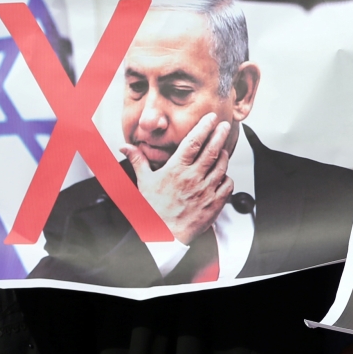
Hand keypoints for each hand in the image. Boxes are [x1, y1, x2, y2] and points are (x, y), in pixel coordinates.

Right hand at [120, 113, 233, 244]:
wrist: (163, 235)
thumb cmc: (153, 209)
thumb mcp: (143, 182)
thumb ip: (138, 161)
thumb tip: (125, 147)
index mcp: (176, 169)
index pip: (193, 142)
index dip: (204, 127)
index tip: (211, 118)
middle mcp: (193, 178)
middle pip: (212, 150)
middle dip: (220, 134)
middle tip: (225, 125)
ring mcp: (205, 190)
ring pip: (221, 166)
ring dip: (224, 155)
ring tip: (222, 148)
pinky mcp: (214, 203)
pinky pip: (227, 185)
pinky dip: (227, 177)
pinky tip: (222, 175)